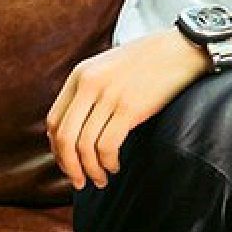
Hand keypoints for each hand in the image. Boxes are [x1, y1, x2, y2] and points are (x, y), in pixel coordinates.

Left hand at [46, 29, 209, 190]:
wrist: (177, 49)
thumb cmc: (144, 62)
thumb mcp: (106, 68)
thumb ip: (88, 91)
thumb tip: (72, 128)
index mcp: (79, 74)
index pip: (54, 120)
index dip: (57, 149)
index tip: (68, 164)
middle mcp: (88, 83)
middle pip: (65, 137)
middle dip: (69, 166)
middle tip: (80, 182)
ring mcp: (108, 95)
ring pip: (84, 146)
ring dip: (91, 170)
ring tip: (102, 178)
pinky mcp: (129, 107)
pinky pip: (107, 146)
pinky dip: (108, 163)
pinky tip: (115, 166)